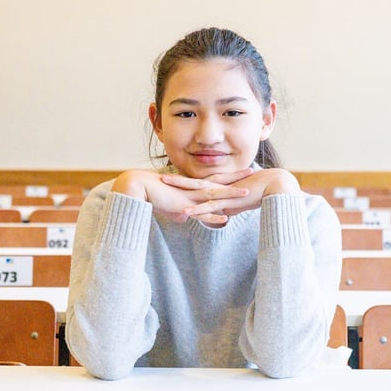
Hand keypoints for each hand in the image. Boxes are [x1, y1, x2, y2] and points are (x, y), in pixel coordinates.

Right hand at [112, 169, 252, 223]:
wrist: (136, 187)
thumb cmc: (151, 195)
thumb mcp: (169, 205)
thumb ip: (179, 211)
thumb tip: (184, 218)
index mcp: (192, 187)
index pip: (215, 179)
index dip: (229, 176)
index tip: (243, 171)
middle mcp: (194, 189)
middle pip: (219, 182)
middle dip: (237, 178)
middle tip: (253, 171)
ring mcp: (189, 197)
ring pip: (214, 195)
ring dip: (231, 194)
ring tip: (247, 193)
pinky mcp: (183, 206)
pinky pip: (201, 212)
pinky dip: (214, 217)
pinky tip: (225, 219)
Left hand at [163, 168, 300, 220]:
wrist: (275, 185)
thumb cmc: (262, 191)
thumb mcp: (241, 201)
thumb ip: (231, 207)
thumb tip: (224, 214)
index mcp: (221, 185)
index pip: (199, 182)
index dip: (185, 181)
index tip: (172, 179)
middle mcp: (219, 186)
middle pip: (194, 182)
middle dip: (177, 180)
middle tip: (161, 177)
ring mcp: (223, 193)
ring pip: (197, 191)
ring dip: (180, 189)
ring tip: (164, 186)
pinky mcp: (229, 202)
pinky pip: (210, 207)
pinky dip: (197, 211)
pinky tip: (185, 213)